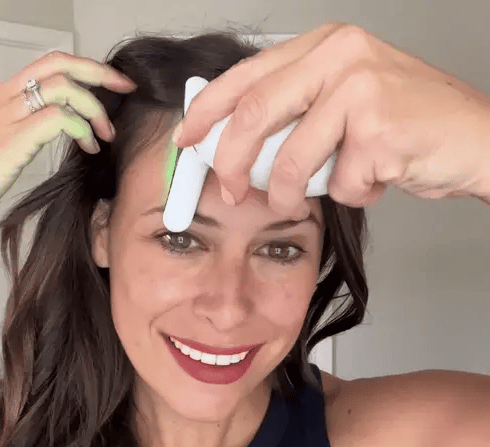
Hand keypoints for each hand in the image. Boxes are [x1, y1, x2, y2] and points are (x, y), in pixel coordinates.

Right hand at [0, 51, 136, 234]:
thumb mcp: (1, 143)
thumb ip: (28, 129)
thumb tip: (66, 128)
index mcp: (3, 97)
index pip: (49, 65)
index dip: (86, 68)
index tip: (113, 84)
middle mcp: (5, 99)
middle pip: (59, 65)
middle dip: (99, 73)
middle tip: (125, 89)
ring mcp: (9, 117)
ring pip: (63, 88)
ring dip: (94, 108)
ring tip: (104, 135)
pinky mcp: (14, 139)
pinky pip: (59, 118)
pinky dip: (82, 129)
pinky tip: (88, 147)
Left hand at [173, 23, 489, 215]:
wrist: (475, 137)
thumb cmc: (405, 124)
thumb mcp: (344, 101)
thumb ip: (296, 112)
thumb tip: (238, 145)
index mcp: (323, 47)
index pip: (245, 77)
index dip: (207, 111)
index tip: (187, 139)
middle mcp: (340, 56)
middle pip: (254, 115)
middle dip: (232, 164)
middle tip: (230, 193)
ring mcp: (361, 88)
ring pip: (292, 160)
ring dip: (292, 194)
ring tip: (307, 199)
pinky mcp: (379, 128)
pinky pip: (338, 182)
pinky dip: (350, 194)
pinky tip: (374, 179)